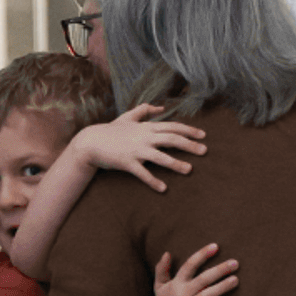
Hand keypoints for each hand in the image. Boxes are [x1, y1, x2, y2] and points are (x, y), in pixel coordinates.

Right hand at [69, 104, 206, 192]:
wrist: (90, 142)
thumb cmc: (110, 130)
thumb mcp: (127, 117)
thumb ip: (144, 110)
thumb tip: (160, 107)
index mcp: (146, 127)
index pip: (173, 127)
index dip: (189, 130)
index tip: (203, 135)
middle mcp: (144, 137)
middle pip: (172, 140)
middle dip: (190, 145)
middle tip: (205, 151)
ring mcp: (136, 150)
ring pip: (160, 157)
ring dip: (176, 164)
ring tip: (189, 170)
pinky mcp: (127, 163)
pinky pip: (143, 173)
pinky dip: (153, 181)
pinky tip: (163, 189)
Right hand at [150, 243, 237, 295]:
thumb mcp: (159, 288)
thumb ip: (162, 270)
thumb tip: (167, 252)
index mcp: (175, 285)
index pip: (189, 265)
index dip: (202, 255)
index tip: (215, 246)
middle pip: (202, 279)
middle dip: (219, 270)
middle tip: (235, 263)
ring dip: (221, 288)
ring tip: (236, 280)